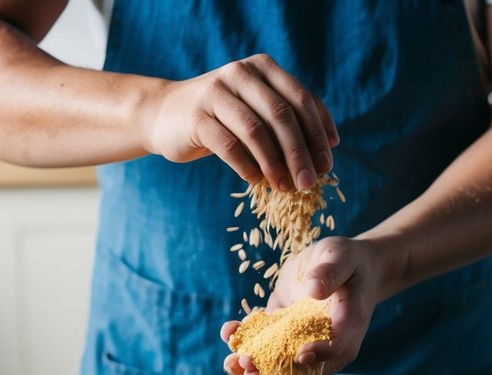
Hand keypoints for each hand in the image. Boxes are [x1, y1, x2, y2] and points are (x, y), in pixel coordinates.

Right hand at [145, 54, 338, 190]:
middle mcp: (241, 73)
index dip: (318, 133)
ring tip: (286, 188)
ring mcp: (216, 92)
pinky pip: (230, 146)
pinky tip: (257, 182)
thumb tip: (325, 154)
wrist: (164, 115)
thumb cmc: (221, 119)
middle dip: (300, 153)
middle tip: (309, 183)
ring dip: (276, 165)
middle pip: (282, 115)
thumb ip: (286, 121)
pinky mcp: (196, 116)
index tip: (327, 163)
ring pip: (257, 131)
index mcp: (263, 68)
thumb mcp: (256, 111)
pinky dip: (248, 168)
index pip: (301, 99)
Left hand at [221, 236, 392, 374]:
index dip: (318, 355)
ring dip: (255, 366)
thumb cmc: (348, 261)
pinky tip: (229, 332)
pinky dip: (246, 342)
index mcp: (347, 327)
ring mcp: (302, 340)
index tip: (298, 354)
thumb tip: (313, 290)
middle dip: (276, 374)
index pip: (336, 349)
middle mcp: (326, 342)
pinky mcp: (284, 332)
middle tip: (249, 366)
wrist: (342, 266)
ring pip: (281, 364)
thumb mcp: (341, 257)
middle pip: (305, 370)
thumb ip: (329, 272)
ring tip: (231, 361)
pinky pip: (266, 344)